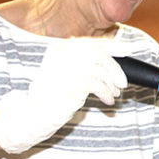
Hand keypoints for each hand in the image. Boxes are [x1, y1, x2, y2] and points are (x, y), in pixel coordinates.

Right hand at [0, 37, 127, 153]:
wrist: (33, 115)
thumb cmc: (53, 96)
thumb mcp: (69, 74)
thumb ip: (86, 64)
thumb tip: (114, 58)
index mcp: (59, 48)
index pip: (91, 44)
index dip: (112, 48)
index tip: (126, 53)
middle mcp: (60, 54)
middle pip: (98, 54)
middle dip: (115, 69)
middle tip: (123, 84)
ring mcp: (63, 68)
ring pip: (99, 70)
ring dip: (111, 85)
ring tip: (113, 95)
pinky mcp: (69, 83)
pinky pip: (97, 85)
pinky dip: (106, 93)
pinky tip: (107, 101)